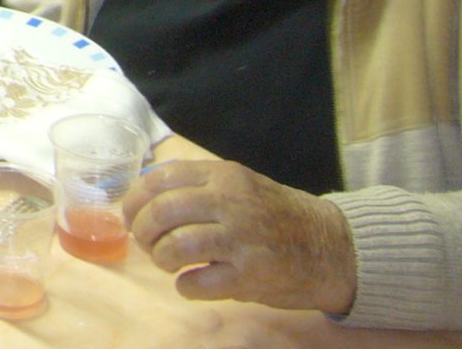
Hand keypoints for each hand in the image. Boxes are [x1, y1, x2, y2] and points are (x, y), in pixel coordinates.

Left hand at [125, 160, 356, 315]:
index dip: (135, 200)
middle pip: (162, 212)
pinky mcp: (251, 276)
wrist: (331, 247)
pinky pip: (198, 283)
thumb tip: (144, 195)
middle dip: (143, 231)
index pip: (160, 179)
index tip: (130, 216)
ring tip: (167, 263)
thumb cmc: (277, 215)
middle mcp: (231, 203)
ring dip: (161, 259)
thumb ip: (199, 186)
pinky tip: (190, 283)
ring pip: (176, 247)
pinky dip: (185, 286)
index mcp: (223, 176)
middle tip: (146, 243)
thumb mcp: (240, 184)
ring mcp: (242, 240)